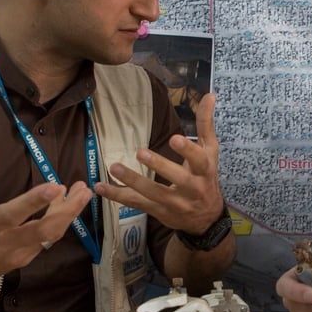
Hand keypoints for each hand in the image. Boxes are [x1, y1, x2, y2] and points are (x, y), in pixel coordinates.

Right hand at [0, 130, 92, 284]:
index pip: (13, 213)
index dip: (36, 201)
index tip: (57, 186)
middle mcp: (2, 244)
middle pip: (44, 230)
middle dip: (68, 210)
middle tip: (83, 189)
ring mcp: (13, 256)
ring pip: (49, 237)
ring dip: (67, 215)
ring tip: (80, 193)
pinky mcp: (19, 262)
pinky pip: (44, 243)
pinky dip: (55, 225)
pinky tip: (61, 208)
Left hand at [94, 92, 226, 234]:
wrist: (206, 217)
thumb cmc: (206, 176)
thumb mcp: (210, 151)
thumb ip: (206, 123)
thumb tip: (210, 95)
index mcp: (204, 170)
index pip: (198, 160)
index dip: (187, 150)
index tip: (175, 138)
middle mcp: (192, 188)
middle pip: (177, 178)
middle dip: (159, 166)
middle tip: (140, 152)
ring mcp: (175, 203)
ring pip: (153, 193)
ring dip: (133, 180)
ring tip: (114, 167)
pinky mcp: (159, 212)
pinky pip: (137, 204)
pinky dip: (118, 196)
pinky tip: (100, 187)